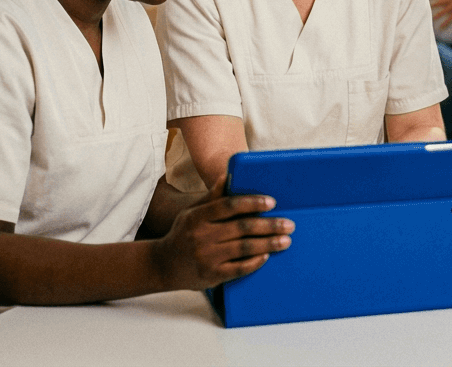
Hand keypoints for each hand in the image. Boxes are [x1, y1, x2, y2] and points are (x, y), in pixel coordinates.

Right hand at [153, 176, 293, 289]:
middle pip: (241, 228)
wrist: (162, 266)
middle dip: (269, 225)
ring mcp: (207, 257)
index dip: (251, 203)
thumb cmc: (182, 234)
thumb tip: (228, 175)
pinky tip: (267, 256)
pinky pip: (239, 268)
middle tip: (289, 224)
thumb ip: (212, 197)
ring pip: (244, 248)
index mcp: (198, 217)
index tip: (272, 203)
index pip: (228, 206)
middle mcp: (202, 236)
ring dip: (268, 244)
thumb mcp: (191, 213)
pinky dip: (255, 262)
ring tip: (286, 240)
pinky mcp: (212, 275)